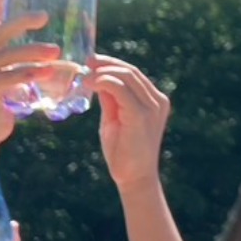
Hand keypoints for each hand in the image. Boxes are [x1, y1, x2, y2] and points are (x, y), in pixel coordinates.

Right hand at [0, 0, 58, 145]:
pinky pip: (12, 77)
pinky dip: (31, 74)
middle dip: (23, 21)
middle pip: (0, 30)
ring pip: (10, 55)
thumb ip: (17, 59)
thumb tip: (52, 49)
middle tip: (45, 15)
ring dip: (35, 52)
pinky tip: (48, 72)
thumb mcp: (5, 74)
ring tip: (57, 52)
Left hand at [92, 55, 171, 193]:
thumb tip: (97, 79)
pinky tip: (89, 84)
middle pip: (130, 71)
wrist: (134, 179)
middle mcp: (157, 101)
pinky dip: (103, 82)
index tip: (90, 61)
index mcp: (154, 100)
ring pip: (126, 76)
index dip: (111, 63)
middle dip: (105, 63)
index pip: (132, 73)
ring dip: (101, 72)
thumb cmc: (123, 152)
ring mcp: (152, 107)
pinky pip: (120, 89)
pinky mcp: (141, 115)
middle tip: (83, 62)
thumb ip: (110, 100)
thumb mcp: (115, 119)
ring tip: (82, 74)